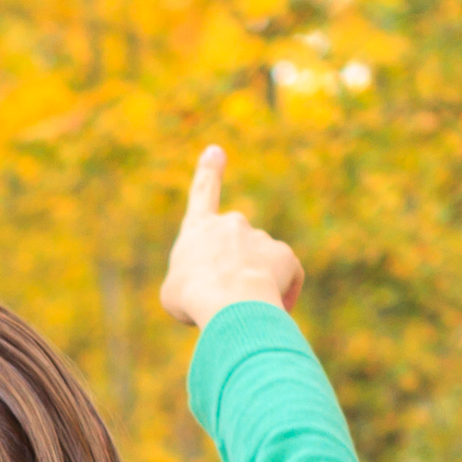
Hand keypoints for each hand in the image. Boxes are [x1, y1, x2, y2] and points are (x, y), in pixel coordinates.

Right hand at [159, 145, 302, 327]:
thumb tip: (218, 285)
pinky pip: (285, 277)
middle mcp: (232, 224)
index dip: (208, 172)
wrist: (227, 300)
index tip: (215, 151)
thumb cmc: (192, 297)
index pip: (203, 193)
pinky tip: (273, 310)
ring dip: (254, 286)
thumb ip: (195, 280)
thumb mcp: (175, 293)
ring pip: (260, 265)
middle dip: (232, 271)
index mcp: (199, 228)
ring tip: (242, 310)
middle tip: (221, 299)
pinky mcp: (285, 255)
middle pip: (234, 248)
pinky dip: (281, 294)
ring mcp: (260, 237)